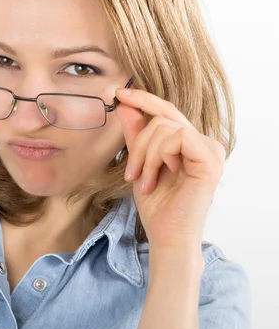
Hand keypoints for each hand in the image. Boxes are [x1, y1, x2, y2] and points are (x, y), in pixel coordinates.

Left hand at [115, 87, 225, 247]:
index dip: (143, 99)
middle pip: (161, 118)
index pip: (165, 111)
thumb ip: (135, 134)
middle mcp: (204, 142)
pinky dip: (159, 156)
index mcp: (189, 143)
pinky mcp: (211, 158)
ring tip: (144, 181)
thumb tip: (124, 104)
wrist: (166, 235)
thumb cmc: (157, 205)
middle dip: (137, 144)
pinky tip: (160, 176)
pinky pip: (178, 137)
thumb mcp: (139, 163)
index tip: (118, 93)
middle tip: (130, 173)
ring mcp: (210, 149)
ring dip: (145, 155)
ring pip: (164, 127)